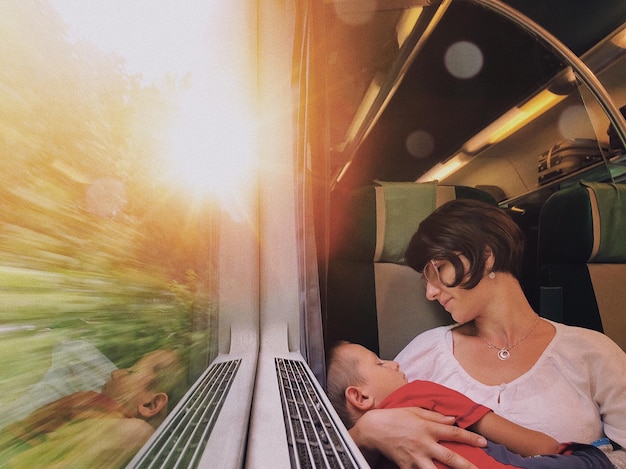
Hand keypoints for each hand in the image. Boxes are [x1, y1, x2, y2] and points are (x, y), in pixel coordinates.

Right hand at [349, 407, 486, 468]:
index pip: (453, 433)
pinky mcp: (406, 467)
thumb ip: (435, 416)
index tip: (484, 443)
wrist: (373, 429)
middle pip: (450, 457)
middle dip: (467, 466)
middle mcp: (424, 444)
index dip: (470, 438)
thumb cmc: (396, 417)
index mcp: (427, 428)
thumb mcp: (415, 411)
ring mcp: (415, 458)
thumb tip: (454, 419)